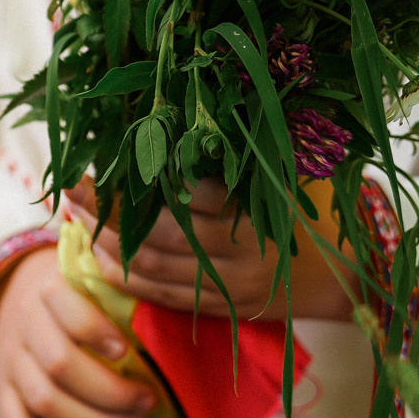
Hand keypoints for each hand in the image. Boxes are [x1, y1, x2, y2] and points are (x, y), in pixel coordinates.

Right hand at [0, 244, 153, 417]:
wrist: (18, 297)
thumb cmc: (76, 296)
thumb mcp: (93, 283)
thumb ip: (121, 301)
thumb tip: (168, 337)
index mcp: (49, 289)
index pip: (64, 306)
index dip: (95, 330)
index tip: (126, 351)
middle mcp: (25, 324)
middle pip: (60, 364)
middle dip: (112, 392)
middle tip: (148, 402)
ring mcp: (11, 362)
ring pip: (44, 400)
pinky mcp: (3, 393)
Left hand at [65, 177, 353, 321]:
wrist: (345, 270)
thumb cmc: (308, 202)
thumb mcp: (284, 166)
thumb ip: (238, 149)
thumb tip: (175, 109)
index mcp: (262, 209)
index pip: (192, 192)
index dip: (143, 176)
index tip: (104, 158)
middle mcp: (245, 253)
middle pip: (162, 232)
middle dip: (109, 211)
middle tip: (73, 186)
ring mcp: (234, 286)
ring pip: (156, 267)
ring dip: (108, 242)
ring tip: (75, 213)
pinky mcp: (225, 308)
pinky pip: (164, 295)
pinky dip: (125, 276)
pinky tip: (97, 253)